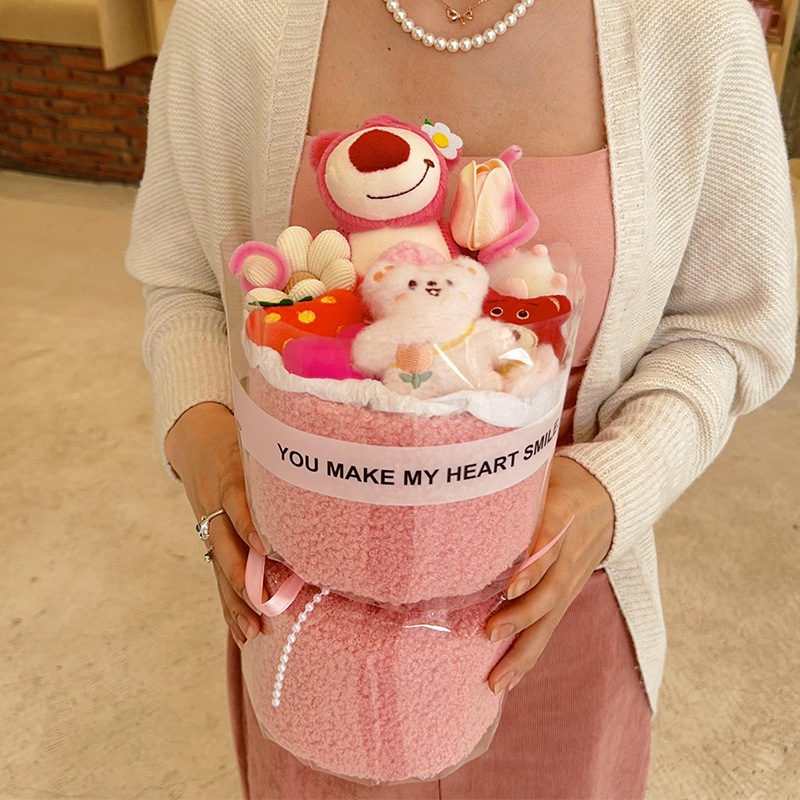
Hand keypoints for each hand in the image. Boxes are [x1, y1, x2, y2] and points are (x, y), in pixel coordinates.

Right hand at [165, 402, 266, 647]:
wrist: (195, 437)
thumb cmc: (240, 437)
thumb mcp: (255, 436)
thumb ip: (283, 452)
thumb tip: (327, 464)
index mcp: (229, 469)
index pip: (236, 497)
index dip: (248, 521)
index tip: (265, 545)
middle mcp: (215, 501)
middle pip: (225, 542)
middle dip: (244, 576)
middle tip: (264, 604)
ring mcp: (209, 523)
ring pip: (219, 566)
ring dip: (237, 600)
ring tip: (254, 629)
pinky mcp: (209, 540)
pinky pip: (217, 575)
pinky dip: (229, 605)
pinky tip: (242, 632)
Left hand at [485, 456, 613, 693]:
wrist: (610, 495)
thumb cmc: (562, 480)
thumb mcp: (543, 472)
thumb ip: (514, 483)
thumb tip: (467, 479)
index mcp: (563, 513)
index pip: (549, 540)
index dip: (532, 565)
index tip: (510, 585)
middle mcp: (570, 551)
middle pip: (550, 588)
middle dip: (520, 614)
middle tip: (489, 632)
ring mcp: (572, 576)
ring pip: (551, 617)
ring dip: (524, 649)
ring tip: (497, 678)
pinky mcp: (569, 593)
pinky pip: (551, 626)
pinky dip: (530, 653)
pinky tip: (508, 678)